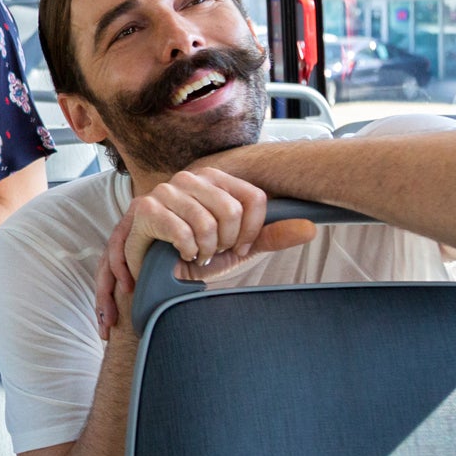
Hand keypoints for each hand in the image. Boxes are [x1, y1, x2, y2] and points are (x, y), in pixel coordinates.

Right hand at [93, 169, 316, 339]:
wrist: (155, 277)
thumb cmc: (195, 257)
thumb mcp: (237, 248)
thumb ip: (270, 236)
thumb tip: (310, 227)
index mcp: (213, 179)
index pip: (254, 197)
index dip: (252, 230)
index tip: (239, 247)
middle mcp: (188, 178)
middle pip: (232, 210)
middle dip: (227, 242)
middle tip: (213, 253)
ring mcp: (165, 191)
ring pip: (208, 223)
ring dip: (206, 250)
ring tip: (196, 254)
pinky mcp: (146, 209)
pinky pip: (184, 233)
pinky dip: (187, 251)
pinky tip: (179, 254)